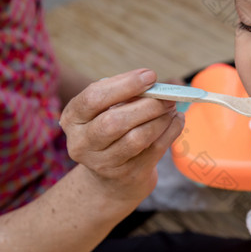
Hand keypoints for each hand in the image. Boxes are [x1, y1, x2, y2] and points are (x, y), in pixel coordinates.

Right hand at [59, 68, 184, 206]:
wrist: (112, 176)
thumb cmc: (112, 129)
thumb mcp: (109, 109)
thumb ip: (126, 94)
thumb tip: (154, 83)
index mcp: (73, 118)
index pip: (94, 98)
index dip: (125, 85)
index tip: (150, 76)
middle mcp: (82, 143)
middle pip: (114, 122)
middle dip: (147, 105)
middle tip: (167, 96)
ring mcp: (104, 163)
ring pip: (137, 138)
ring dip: (160, 119)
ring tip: (172, 107)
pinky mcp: (128, 174)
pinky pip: (155, 149)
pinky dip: (171, 131)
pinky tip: (176, 120)